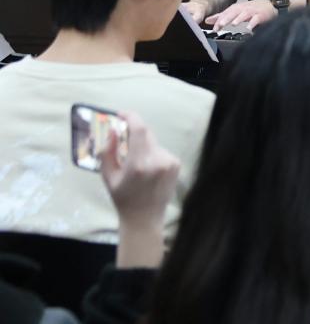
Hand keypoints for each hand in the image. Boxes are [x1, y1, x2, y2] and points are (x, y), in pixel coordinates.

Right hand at [99, 114, 179, 269]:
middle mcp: (158, 159)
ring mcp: (170, 161)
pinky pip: (161, 151)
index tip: (121, 114)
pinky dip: (152, 154)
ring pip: (153, 143)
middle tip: (122, 138)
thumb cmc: (123, 198)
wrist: (144, 218)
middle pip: (146, 134)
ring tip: (135, 165)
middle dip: (133, 133)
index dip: (131, 117)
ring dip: (142, 146)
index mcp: (139, 163)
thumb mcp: (108, 177)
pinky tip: (147, 170)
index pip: (139, 130)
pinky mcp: (176, 164)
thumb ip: (108, 152)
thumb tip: (113, 130)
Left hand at [206, 0, 277, 29]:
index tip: (212, 28)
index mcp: (237, 8)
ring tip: (233, 24)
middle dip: (226, 18)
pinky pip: (256, 19)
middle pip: (233, 12)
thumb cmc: (254, 9)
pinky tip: (249, 28)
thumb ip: (223, 16)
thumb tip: (208, 20)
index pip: (226, 13)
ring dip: (238, 19)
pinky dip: (252, 23)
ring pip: (244, 14)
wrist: (272, 4)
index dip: (219, 19)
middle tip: (219, 25)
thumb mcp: (237, 11)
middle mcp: (243, 8)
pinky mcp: (261, 15)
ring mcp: (253, 11)